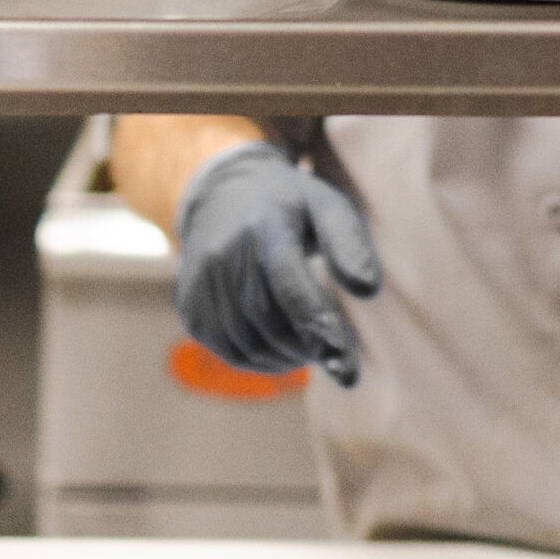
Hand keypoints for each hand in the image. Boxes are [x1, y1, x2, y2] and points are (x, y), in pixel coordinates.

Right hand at [174, 143, 381, 385]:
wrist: (221, 195)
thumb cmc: (290, 207)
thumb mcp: (328, 207)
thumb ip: (350, 245)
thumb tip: (369, 290)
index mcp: (265, 227)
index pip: (291, 287)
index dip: (319, 328)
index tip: (347, 364)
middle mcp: (224, 256)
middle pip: (272, 324)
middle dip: (311, 348)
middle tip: (338, 352)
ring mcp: (200, 284)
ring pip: (250, 346)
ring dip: (289, 358)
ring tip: (313, 346)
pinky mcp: (190, 309)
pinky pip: (231, 353)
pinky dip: (263, 362)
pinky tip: (283, 348)